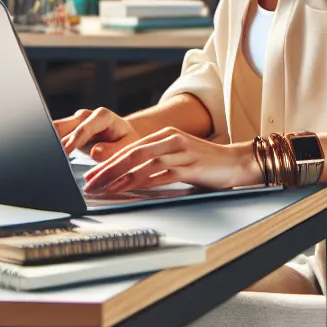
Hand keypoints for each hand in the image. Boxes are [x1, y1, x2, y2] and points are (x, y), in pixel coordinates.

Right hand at [54, 108, 139, 161]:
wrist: (123, 137)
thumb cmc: (125, 142)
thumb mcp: (127, 147)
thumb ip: (112, 150)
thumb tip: (95, 151)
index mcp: (102, 116)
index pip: (84, 128)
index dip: (73, 140)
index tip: (65, 152)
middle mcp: (85, 116)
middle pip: (63, 126)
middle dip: (54, 141)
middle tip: (50, 157)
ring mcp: (74, 122)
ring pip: (54, 131)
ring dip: (49, 144)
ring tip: (48, 159)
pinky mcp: (67, 131)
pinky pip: (54, 137)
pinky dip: (51, 147)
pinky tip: (49, 158)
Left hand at [82, 128, 260, 194]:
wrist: (237, 162)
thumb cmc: (207, 164)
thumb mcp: (179, 158)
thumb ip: (158, 163)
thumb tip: (131, 176)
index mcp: (166, 136)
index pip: (130, 148)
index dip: (109, 161)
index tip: (92, 174)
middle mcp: (171, 141)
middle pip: (131, 154)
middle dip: (107, 169)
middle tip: (89, 182)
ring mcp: (180, 153)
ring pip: (141, 163)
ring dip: (119, 177)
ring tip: (102, 188)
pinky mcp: (189, 167)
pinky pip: (159, 175)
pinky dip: (140, 182)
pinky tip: (128, 189)